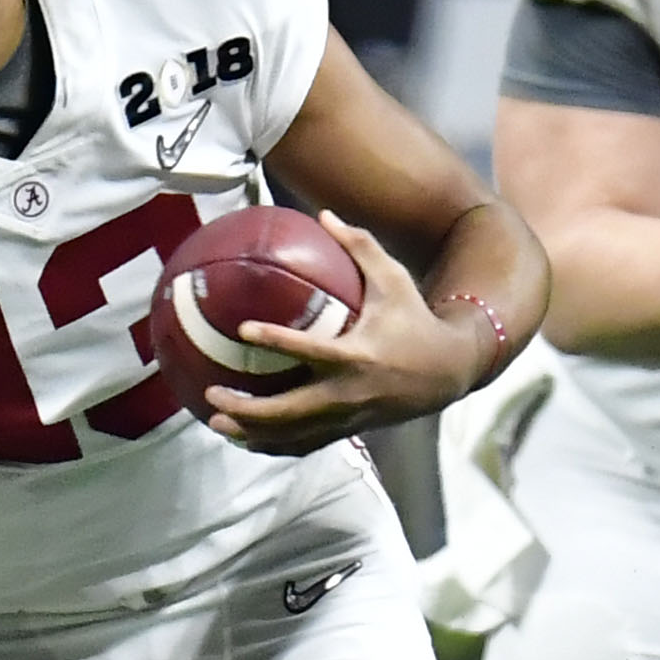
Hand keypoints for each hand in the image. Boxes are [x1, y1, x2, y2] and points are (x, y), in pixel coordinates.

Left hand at [205, 213, 486, 453]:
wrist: (447, 372)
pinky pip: (306, 444)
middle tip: (212, 396)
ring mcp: (348, 417)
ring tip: (215, 423)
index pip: (310, 350)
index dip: (276, 340)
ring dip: (252, 433)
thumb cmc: (415, 319)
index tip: (244, 330)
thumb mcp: (394, 279)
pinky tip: (245, 439)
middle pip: (291, 410)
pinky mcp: (349, 431)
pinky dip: (275, 445)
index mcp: (358, 355)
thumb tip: (323, 214)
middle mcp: (350, 392)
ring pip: (294, 434)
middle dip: (249, 409)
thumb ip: (360, 246)